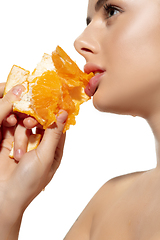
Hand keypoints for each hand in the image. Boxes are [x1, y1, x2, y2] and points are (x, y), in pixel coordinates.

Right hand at [0, 83, 67, 238]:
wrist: (3, 195)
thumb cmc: (29, 181)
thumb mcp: (45, 156)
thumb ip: (53, 134)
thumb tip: (63, 113)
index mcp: (53, 150)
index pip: (58, 127)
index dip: (55, 115)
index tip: (51, 102)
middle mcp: (40, 145)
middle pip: (40, 123)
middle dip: (35, 123)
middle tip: (29, 126)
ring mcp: (24, 143)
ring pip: (25, 125)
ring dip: (22, 134)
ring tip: (19, 153)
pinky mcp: (9, 142)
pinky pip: (11, 128)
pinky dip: (11, 129)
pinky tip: (9, 134)